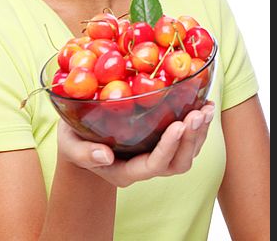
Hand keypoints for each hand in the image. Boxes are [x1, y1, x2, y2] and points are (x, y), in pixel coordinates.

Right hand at [57, 101, 214, 187]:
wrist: (79, 138)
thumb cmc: (73, 140)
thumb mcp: (70, 145)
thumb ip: (84, 154)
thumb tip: (104, 156)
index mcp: (125, 171)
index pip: (153, 165)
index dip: (168, 147)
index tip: (178, 123)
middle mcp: (145, 167)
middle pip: (177, 163)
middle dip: (190, 139)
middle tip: (197, 113)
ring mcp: (156, 155)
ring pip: (187, 153)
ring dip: (199, 132)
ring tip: (206, 108)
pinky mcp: (161, 142)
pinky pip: (186, 140)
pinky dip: (198, 124)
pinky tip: (203, 104)